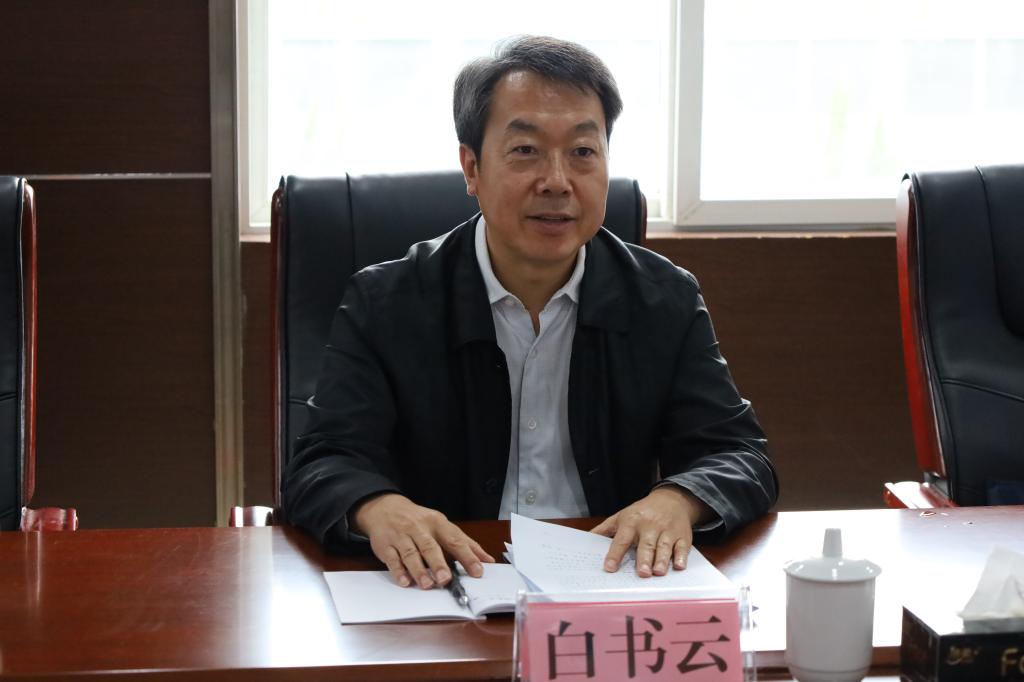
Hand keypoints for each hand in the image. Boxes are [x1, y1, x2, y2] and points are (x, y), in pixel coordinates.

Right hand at [352, 493, 494, 588]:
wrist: (385, 508)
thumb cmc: (419, 521)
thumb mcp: (442, 526)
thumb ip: (464, 543)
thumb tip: (487, 560)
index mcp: (437, 523)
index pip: (454, 540)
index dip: (467, 556)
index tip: (477, 571)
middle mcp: (419, 528)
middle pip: (430, 546)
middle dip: (438, 563)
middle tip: (446, 579)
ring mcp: (401, 536)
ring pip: (410, 554)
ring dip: (419, 570)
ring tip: (427, 584)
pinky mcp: (385, 545)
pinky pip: (392, 559)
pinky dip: (398, 571)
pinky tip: (405, 581)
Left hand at [590, 487, 710, 577]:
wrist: (671, 500)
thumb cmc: (642, 512)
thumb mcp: (621, 516)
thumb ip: (604, 529)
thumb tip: (585, 540)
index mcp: (631, 522)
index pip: (621, 539)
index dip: (615, 554)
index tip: (609, 568)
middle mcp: (649, 526)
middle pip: (646, 544)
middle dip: (644, 559)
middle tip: (642, 573)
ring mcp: (667, 531)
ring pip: (664, 546)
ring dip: (661, 560)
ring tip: (658, 573)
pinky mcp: (682, 536)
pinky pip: (682, 547)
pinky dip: (681, 557)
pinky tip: (679, 567)